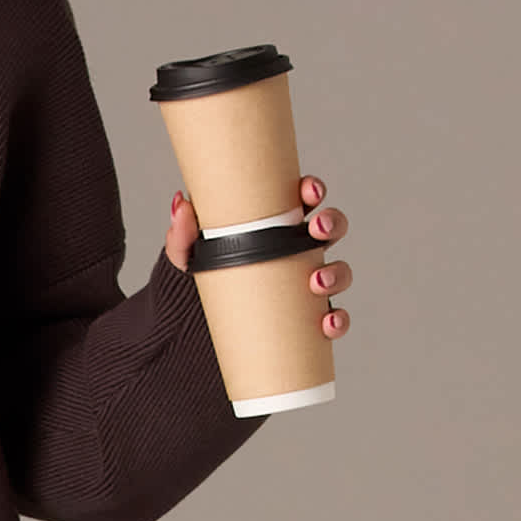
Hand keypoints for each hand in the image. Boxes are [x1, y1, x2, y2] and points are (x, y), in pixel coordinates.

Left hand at [166, 173, 352, 336]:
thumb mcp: (190, 257)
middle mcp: (299, 252)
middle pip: (331, 229)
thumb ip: (182, 234)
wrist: (200, 329)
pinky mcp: (307, 319)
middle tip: (316, 229)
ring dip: (337, 273)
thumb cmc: (205, 281)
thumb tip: (181, 205)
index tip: (308, 191)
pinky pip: (333, 318)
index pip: (304, 200)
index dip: (314, 190)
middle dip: (332, 224)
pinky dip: (338, 321)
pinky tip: (328, 324)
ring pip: (339, 272)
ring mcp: (307, 284)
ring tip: (317, 282)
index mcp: (278, 227)